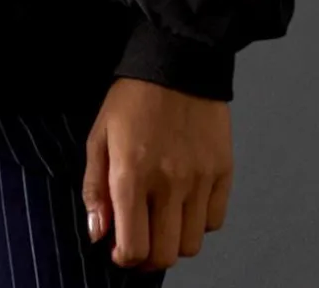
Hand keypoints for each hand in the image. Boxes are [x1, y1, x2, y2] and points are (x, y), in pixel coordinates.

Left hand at [81, 77, 232, 272]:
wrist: (176, 61)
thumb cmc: (133, 97)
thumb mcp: (99, 135)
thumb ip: (95, 187)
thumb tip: (98, 233)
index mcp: (132, 175)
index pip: (134, 247)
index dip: (124, 258)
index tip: (120, 250)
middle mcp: (168, 183)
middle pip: (165, 254)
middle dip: (148, 257)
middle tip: (141, 241)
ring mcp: (199, 179)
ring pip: (191, 244)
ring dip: (174, 241)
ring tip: (162, 221)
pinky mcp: (222, 171)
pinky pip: (214, 220)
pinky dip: (199, 222)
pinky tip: (185, 204)